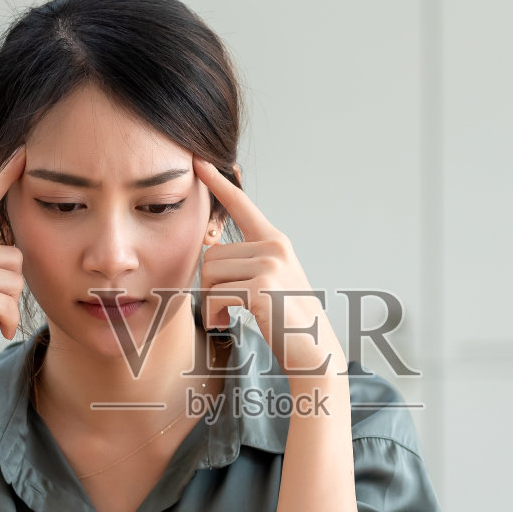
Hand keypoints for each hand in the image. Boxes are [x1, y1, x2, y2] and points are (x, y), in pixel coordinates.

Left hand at [194, 158, 344, 379]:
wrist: (313, 351)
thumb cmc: (287, 320)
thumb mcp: (269, 280)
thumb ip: (245, 260)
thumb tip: (207, 245)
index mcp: (275, 241)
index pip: (242, 206)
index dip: (219, 183)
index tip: (199, 161)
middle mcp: (274, 247)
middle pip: (211, 254)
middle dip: (209, 285)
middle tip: (224, 307)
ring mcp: (270, 265)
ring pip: (210, 274)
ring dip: (210, 302)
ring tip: (227, 315)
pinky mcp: (262, 286)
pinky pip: (216, 295)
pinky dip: (214, 314)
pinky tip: (227, 323)